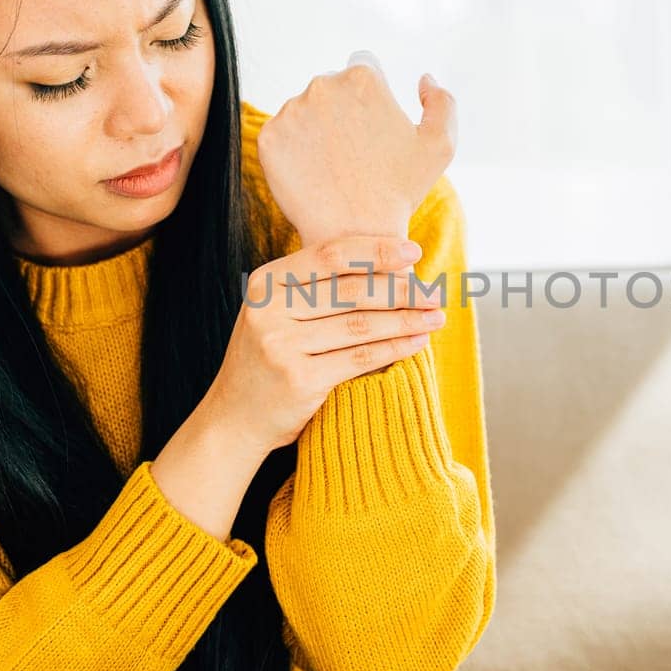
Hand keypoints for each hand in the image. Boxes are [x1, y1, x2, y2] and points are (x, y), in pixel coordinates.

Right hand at [201, 234, 447, 454]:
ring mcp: (282, 347)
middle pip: (350, 290)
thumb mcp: (275, 313)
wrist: (234, 419)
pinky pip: (359, 358)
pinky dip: (394, 348)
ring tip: (436, 315)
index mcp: (264, 284)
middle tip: (436, 291)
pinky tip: (418, 341)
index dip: (375, 251)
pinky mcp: (300, 381)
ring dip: (406, 319)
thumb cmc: (268, 360)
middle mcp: (269, 311)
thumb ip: (311, 288)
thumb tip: (384, 260)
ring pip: (360, 325)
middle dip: (400, 289)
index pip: (330, 256)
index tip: (413, 251)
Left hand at [257, 52, 457, 249]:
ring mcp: (291, 111)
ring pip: (304, 111)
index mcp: (363, 78)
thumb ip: (441, 102)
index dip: (370, 100)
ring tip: (333, 167)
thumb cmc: (400, 192)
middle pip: (331, 89)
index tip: (371, 130)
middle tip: (354, 154)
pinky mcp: (269, 138)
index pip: (363, 70)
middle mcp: (322, 86)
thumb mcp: (440, 146)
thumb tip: (423, 79)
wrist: (356, 238)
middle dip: (342, 113)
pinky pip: (281, 135)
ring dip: (315, 130)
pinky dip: (293, 152)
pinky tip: (312, 174)